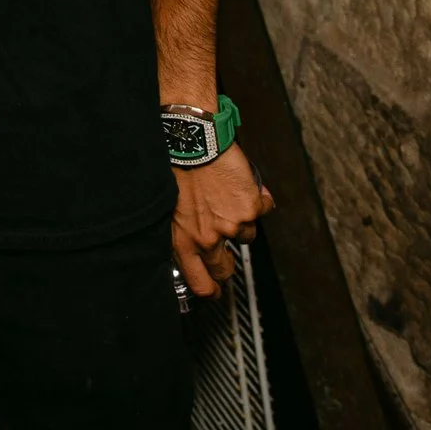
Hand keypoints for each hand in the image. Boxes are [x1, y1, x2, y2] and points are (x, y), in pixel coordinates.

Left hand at [170, 146, 272, 295]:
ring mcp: (233, 225)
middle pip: (225, 268)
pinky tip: (241, 184)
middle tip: (224, 246)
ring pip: (246, 235)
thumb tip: (190, 240)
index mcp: (183, 240)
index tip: (214, 290)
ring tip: (225, 196)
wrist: (192, 139)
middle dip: (227, 261)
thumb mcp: (168, 206)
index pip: (200, 284)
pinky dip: (256, 198)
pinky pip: (262, 209)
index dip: (210, 290)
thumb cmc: (175, 165)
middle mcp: (209, 238)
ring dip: (240, 220)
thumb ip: (182, 229)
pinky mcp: (252, 207)